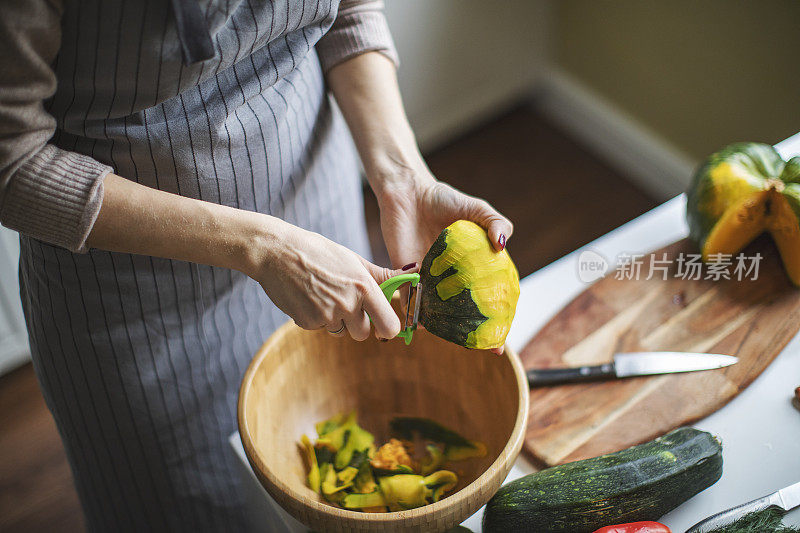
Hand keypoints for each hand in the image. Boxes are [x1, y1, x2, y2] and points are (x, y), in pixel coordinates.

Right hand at [247, 221, 411, 340]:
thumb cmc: (318, 252)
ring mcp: (326, 315)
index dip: (388, 328)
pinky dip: (315, 316)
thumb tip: (412, 274)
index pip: (389, 325)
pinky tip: (307, 296)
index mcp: (364, 287)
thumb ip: (382, 275)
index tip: (383, 324)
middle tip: (344, 302)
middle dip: (357, 323)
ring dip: (335, 319)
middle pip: (363, 334)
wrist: (276, 252)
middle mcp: (347, 304)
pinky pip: (320, 328)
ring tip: (323, 293)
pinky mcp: (307, 322)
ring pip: (340, 331)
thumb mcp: (353, 259)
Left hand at [374, 165, 513, 353]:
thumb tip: (502, 244)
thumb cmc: (443, 199)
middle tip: (483, 348)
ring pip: (438, 311)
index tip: (500, 344)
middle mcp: (451, 277)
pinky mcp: (406, 275)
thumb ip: (495, 222)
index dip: (496, 321)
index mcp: (471, 266)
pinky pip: (410, 299)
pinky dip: (414, 312)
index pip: (487, 298)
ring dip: (444, 326)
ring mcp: (429, 278)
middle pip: (463, 312)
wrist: (408, 192)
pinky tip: (422, 324)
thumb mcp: (476, 208)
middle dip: (472, 333)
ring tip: (453, 338)